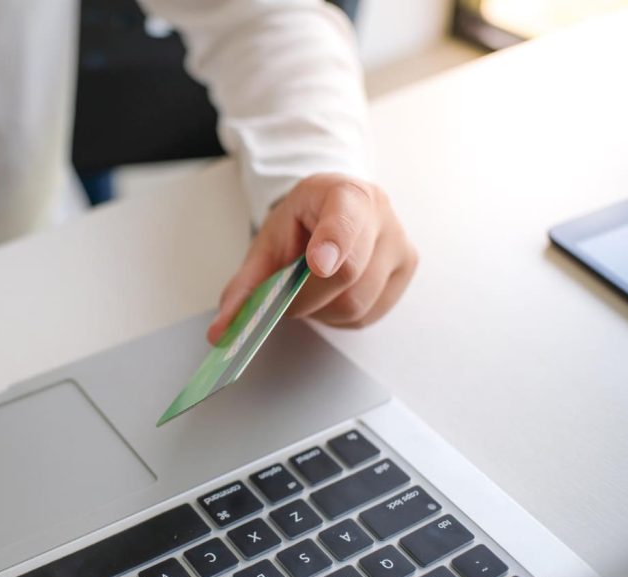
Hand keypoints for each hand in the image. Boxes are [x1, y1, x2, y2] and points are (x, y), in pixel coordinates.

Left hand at [208, 173, 417, 341]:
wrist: (331, 210)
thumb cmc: (302, 224)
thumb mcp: (268, 243)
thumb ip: (245, 286)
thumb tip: (222, 331)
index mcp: (345, 194)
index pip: (345, 219)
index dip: (332, 243)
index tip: (317, 264)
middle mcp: (381, 215)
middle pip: (348, 275)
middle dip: (307, 297)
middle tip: (285, 297)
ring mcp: (400, 244)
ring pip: (357, 304)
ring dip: (322, 311)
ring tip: (310, 289)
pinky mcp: (405, 273)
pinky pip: (367, 316)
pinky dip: (339, 317)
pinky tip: (330, 295)